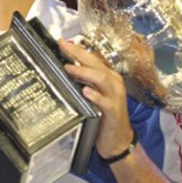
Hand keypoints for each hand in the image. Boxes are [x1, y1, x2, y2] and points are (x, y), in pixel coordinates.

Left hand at [58, 39, 133, 158]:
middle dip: (79, 54)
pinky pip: (105, 102)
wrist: (118, 140)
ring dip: (85, 72)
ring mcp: (115, 97)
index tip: (63, 42)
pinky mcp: (114, 112)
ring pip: (102, 78)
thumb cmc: (104, 115)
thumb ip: (84, 82)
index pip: (93, 58)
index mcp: (109, 77)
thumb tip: (66, 69)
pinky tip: (85, 91)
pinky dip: (95, 95)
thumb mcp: (94, 95)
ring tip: (69, 68)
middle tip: (64, 47)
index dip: (78, 49)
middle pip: (97, 64)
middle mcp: (114, 83)